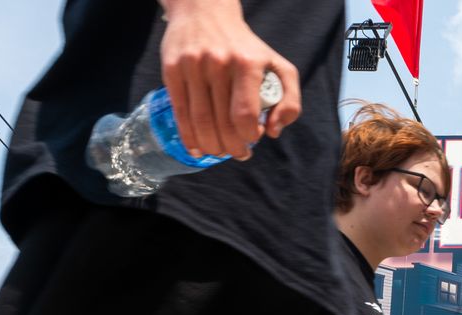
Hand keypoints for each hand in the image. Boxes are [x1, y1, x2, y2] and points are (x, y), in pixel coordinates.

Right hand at [160, 0, 301, 159]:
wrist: (206, 13)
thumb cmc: (246, 47)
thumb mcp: (277, 65)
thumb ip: (289, 99)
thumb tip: (273, 131)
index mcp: (247, 63)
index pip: (245, 114)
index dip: (249, 136)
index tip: (254, 139)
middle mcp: (219, 63)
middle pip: (222, 123)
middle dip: (231, 147)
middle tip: (238, 153)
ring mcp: (193, 66)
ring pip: (200, 121)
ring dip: (211, 146)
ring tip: (219, 152)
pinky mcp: (172, 69)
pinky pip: (180, 111)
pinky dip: (188, 136)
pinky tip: (197, 148)